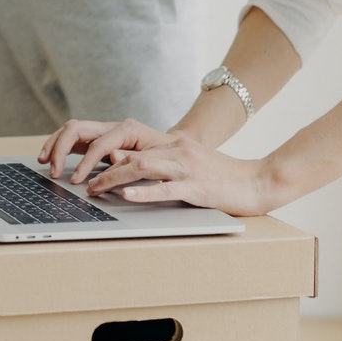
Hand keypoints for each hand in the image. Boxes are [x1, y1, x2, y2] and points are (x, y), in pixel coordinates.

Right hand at [37, 118, 170, 182]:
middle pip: (77, 128)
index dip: (84, 162)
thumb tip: (111, 157)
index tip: (76, 180)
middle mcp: (111, 126)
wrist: (174, 149)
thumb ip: (133, 158)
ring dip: (54, 144)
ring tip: (42, 161)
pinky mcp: (96, 139)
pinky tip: (49, 157)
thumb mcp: (156, 160)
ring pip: (70, 130)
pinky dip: (58, 146)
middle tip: (53, 170)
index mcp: (126, 129)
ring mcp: (102, 131)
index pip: (97, 143)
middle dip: (60, 148)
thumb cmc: (167, 156)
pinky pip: (72, 138)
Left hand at [80, 131, 278, 215]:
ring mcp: (188, 168)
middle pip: (130, 154)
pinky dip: (144, 192)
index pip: (131, 147)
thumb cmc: (224, 178)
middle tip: (81, 182)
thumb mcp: (190, 164)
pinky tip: (127, 196)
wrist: (260, 180)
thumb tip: (127, 169)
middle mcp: (178, 150)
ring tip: (94, 189)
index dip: (104, 157)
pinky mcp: (199, 187)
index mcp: (175, 144)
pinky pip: (166, 188)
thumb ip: (163, 164)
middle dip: (101, 168)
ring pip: (142, 167)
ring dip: (113, 179)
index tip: (85, 168)